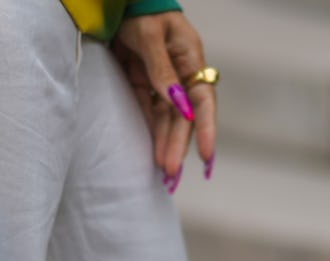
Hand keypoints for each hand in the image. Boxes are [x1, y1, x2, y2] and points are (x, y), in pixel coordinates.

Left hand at [113, 12, 215, 191]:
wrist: (122, 1)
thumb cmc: (141, 11)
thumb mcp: (150, 37)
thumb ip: (162, 69)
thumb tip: (177, 103)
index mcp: (190, 59)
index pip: (203, 100)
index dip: (206, 129)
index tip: (207, 156)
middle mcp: (180, 74)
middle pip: (184, 116)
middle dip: (179, 146)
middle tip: (171, 174)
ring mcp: (162, 81)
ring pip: (168, 120)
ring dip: (166, 145)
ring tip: (164, 173)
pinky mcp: (144, 84)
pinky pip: (151, 113)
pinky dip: (152, 133)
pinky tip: (153, 154)